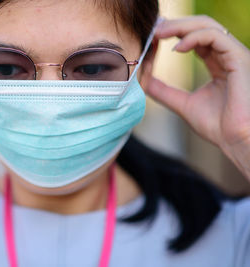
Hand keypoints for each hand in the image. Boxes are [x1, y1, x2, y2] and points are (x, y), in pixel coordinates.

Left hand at [146, 16, 249, 177]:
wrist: (234, 140)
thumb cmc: (216, 126)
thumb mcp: (182, 104)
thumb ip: (163, 91)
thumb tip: (142, 81)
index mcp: (216, 63)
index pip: (193, 39)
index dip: (172, 34)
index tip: (151, 38)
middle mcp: (226, 56)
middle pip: (199, 27)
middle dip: (174, 25)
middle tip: (152, 30)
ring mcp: (233, 55)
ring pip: (207, 26)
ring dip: (180, 27)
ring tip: (159, 34)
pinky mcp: (238, 58)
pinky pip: (214, 36)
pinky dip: (193, 37)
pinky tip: (176, 49)